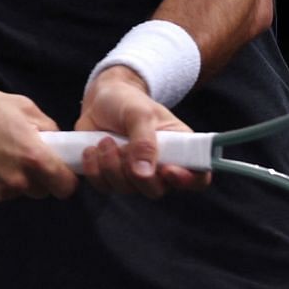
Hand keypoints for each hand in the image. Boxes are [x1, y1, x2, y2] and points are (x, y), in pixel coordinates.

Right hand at [0, 79, 77, 205]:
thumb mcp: (21, 106)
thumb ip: (47, 126)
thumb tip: (58, 142)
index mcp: (34, 157)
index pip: (66, 187)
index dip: (65, 179)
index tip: (59, 172)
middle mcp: (18, 181)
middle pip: (42, 191)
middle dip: (37, 178)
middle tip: (21, 157)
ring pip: (17, 192)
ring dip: (13, 180)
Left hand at [74, 66, 212, 197]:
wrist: (100, 99)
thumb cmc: (127, 102)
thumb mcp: (139, 113)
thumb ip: (144, 141)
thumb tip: (144, 173)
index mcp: (180, 148)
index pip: (198, 177)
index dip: (187, 180)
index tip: (168, 170)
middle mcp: (160, 166)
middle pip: (156, 190)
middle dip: (136, 174)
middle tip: (122, 147)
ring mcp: (135, 174)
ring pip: (127, 189)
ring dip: (111, 165)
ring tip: (105, 140)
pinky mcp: (111, 176)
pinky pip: (103, 186)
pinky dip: (93, 169)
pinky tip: (91, 149)